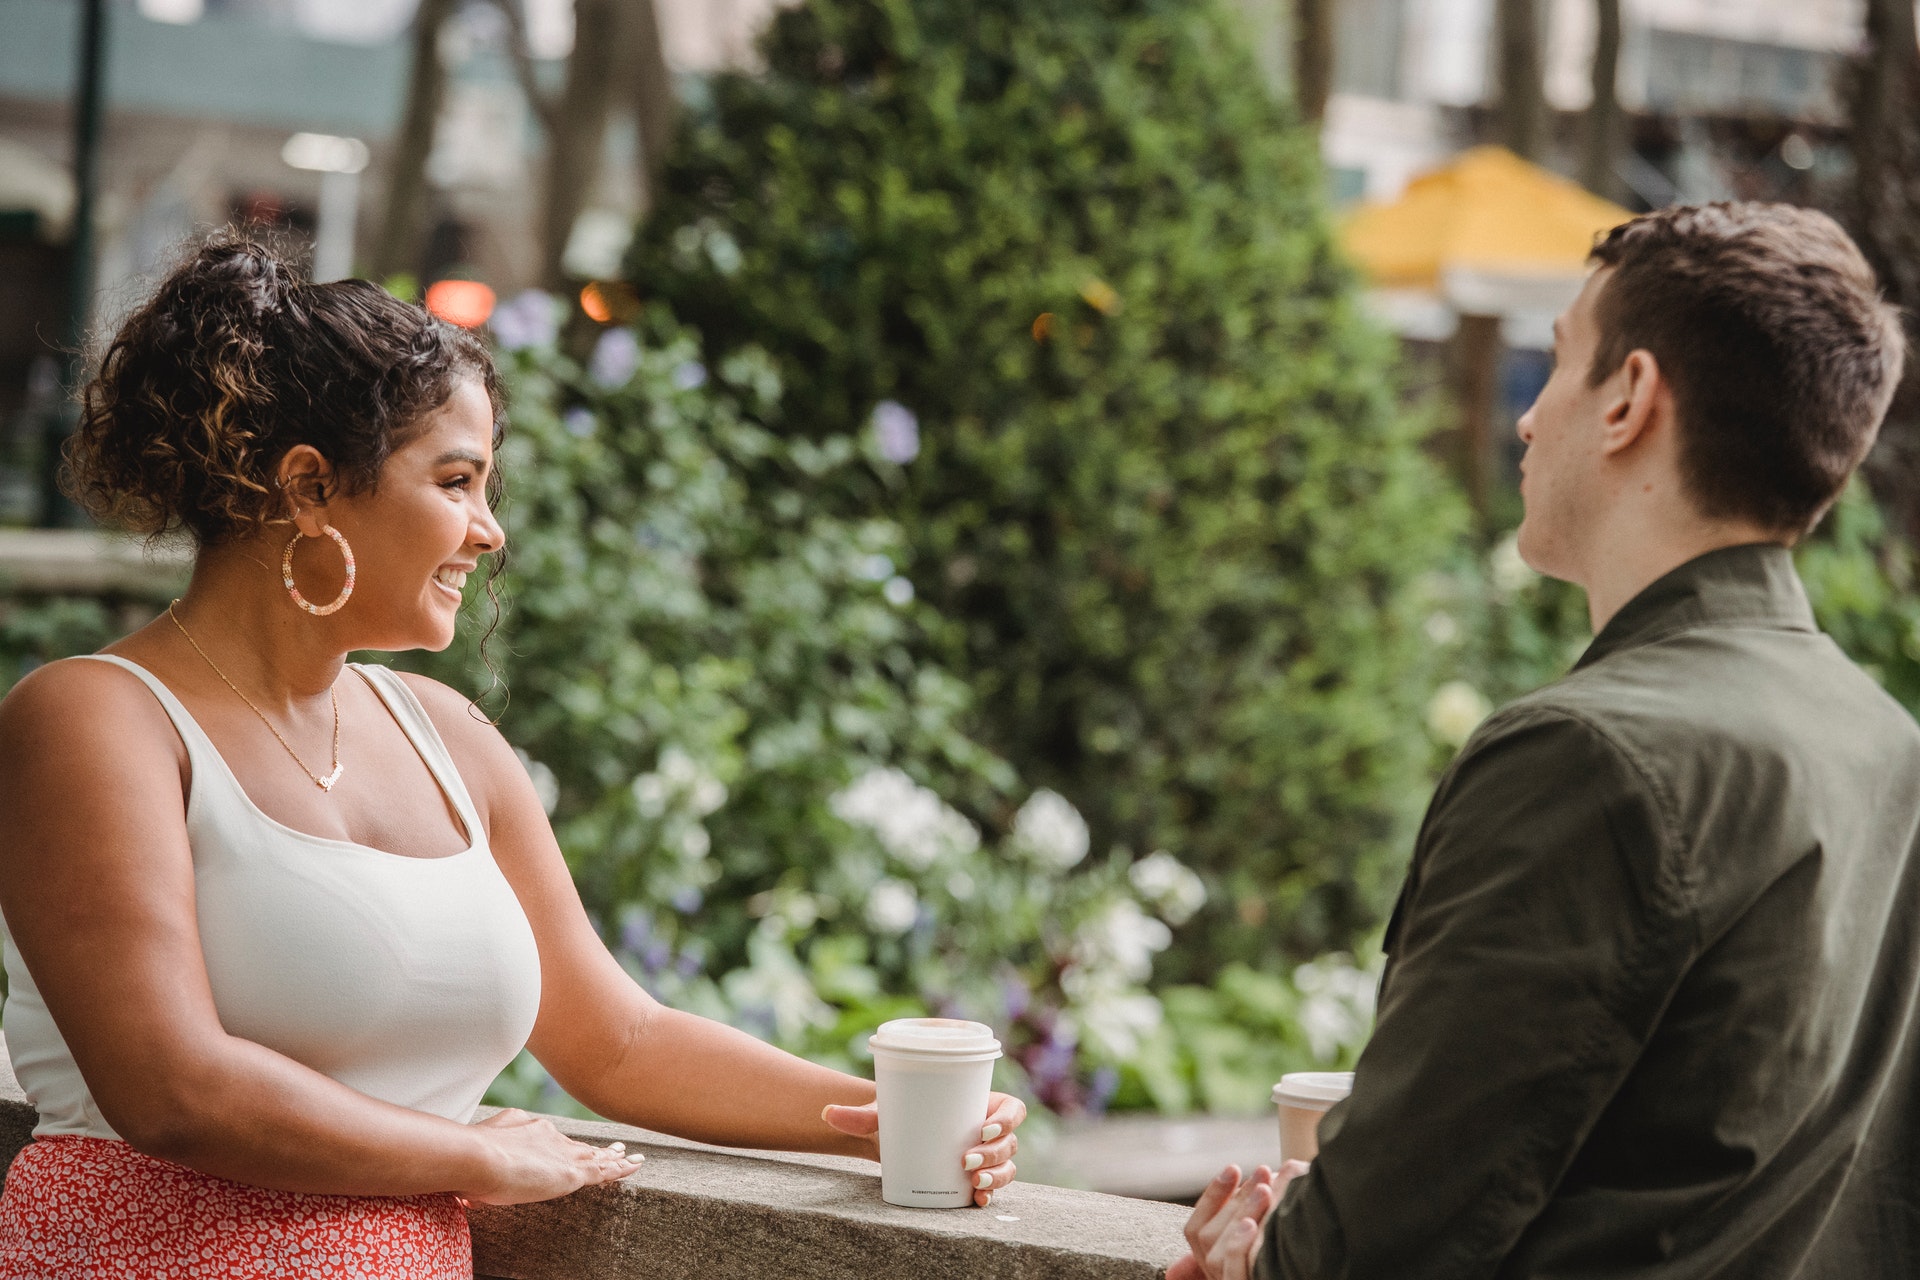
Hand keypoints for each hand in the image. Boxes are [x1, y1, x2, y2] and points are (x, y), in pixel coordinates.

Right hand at [458, 1108, 644, 1204]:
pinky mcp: (572, 1172)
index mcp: (524, 1127)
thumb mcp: (474, 1159)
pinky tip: (634, 1166)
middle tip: (611, 1147)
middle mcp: (547, 1135)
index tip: (565, 1147)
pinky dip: (620, 1168)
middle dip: (593, 1148)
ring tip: (629, 1156)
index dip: (560, 1144)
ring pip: (595, 1154)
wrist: (478, 1157)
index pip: (548, 1138)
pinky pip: (604, 1169)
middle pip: (576, 1143)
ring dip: (613, 1157)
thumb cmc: (467, 1162)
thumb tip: (469, 1193)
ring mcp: (562, 1152)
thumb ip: (477, 1173)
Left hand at [823, 1091, 1028, 1206]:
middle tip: (967, 1160)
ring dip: (996, 1176)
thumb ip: (859, 1115)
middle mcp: (988, 1132)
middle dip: (996, 1154)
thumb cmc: (899, 1115)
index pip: (1013, 1109)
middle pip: (1010, 1143)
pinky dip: (989, 1196)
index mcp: (981, 1104)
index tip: (983, 1127)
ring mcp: (985, 1158)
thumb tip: (826, 1113)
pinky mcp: (975, 1179)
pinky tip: (977, 1201)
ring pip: (1007, 1168)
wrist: (893, 1138)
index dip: (1007, 1119)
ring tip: (972, 1181)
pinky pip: (993, 1189)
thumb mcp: (885, 1112)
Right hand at [1166, 1160, 1308, 1279]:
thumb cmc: (1290, 1258)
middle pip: (1208, 1236)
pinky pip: (1233, 1272)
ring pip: (1218, 1252)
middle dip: (1236, 1199)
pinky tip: (1252, 1225)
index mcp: (1215, 1260)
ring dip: (1239, 1215)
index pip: (1197, 1227)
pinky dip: (1238, 1247)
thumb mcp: (1267, 1232)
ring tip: (1264, 1190)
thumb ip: (1254, 1211)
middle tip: (1262, 1171)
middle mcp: (1215, 1274)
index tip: (1234, 1168)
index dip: (1212, 1195)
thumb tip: (1264, 1170)